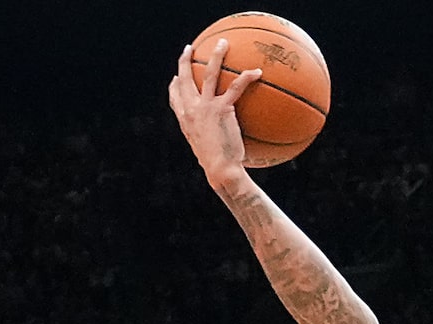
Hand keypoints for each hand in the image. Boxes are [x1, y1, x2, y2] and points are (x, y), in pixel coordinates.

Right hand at [169, 38, 261, 189]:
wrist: (221, 170)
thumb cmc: (217, 167)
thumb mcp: (206, 152)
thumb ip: (209, 139)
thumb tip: (220, 142)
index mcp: (185, 119)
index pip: (175, 97)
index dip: (175, 84)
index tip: (176, 77)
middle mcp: (191, 109)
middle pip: (185, 78)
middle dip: (186, 60)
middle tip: (190, 48)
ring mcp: (205, 107)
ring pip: (209, 73)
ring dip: (216, 55)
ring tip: (222, 43)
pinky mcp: (221, 109)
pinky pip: (235, 87)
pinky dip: (247, 77)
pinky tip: (257, 71)